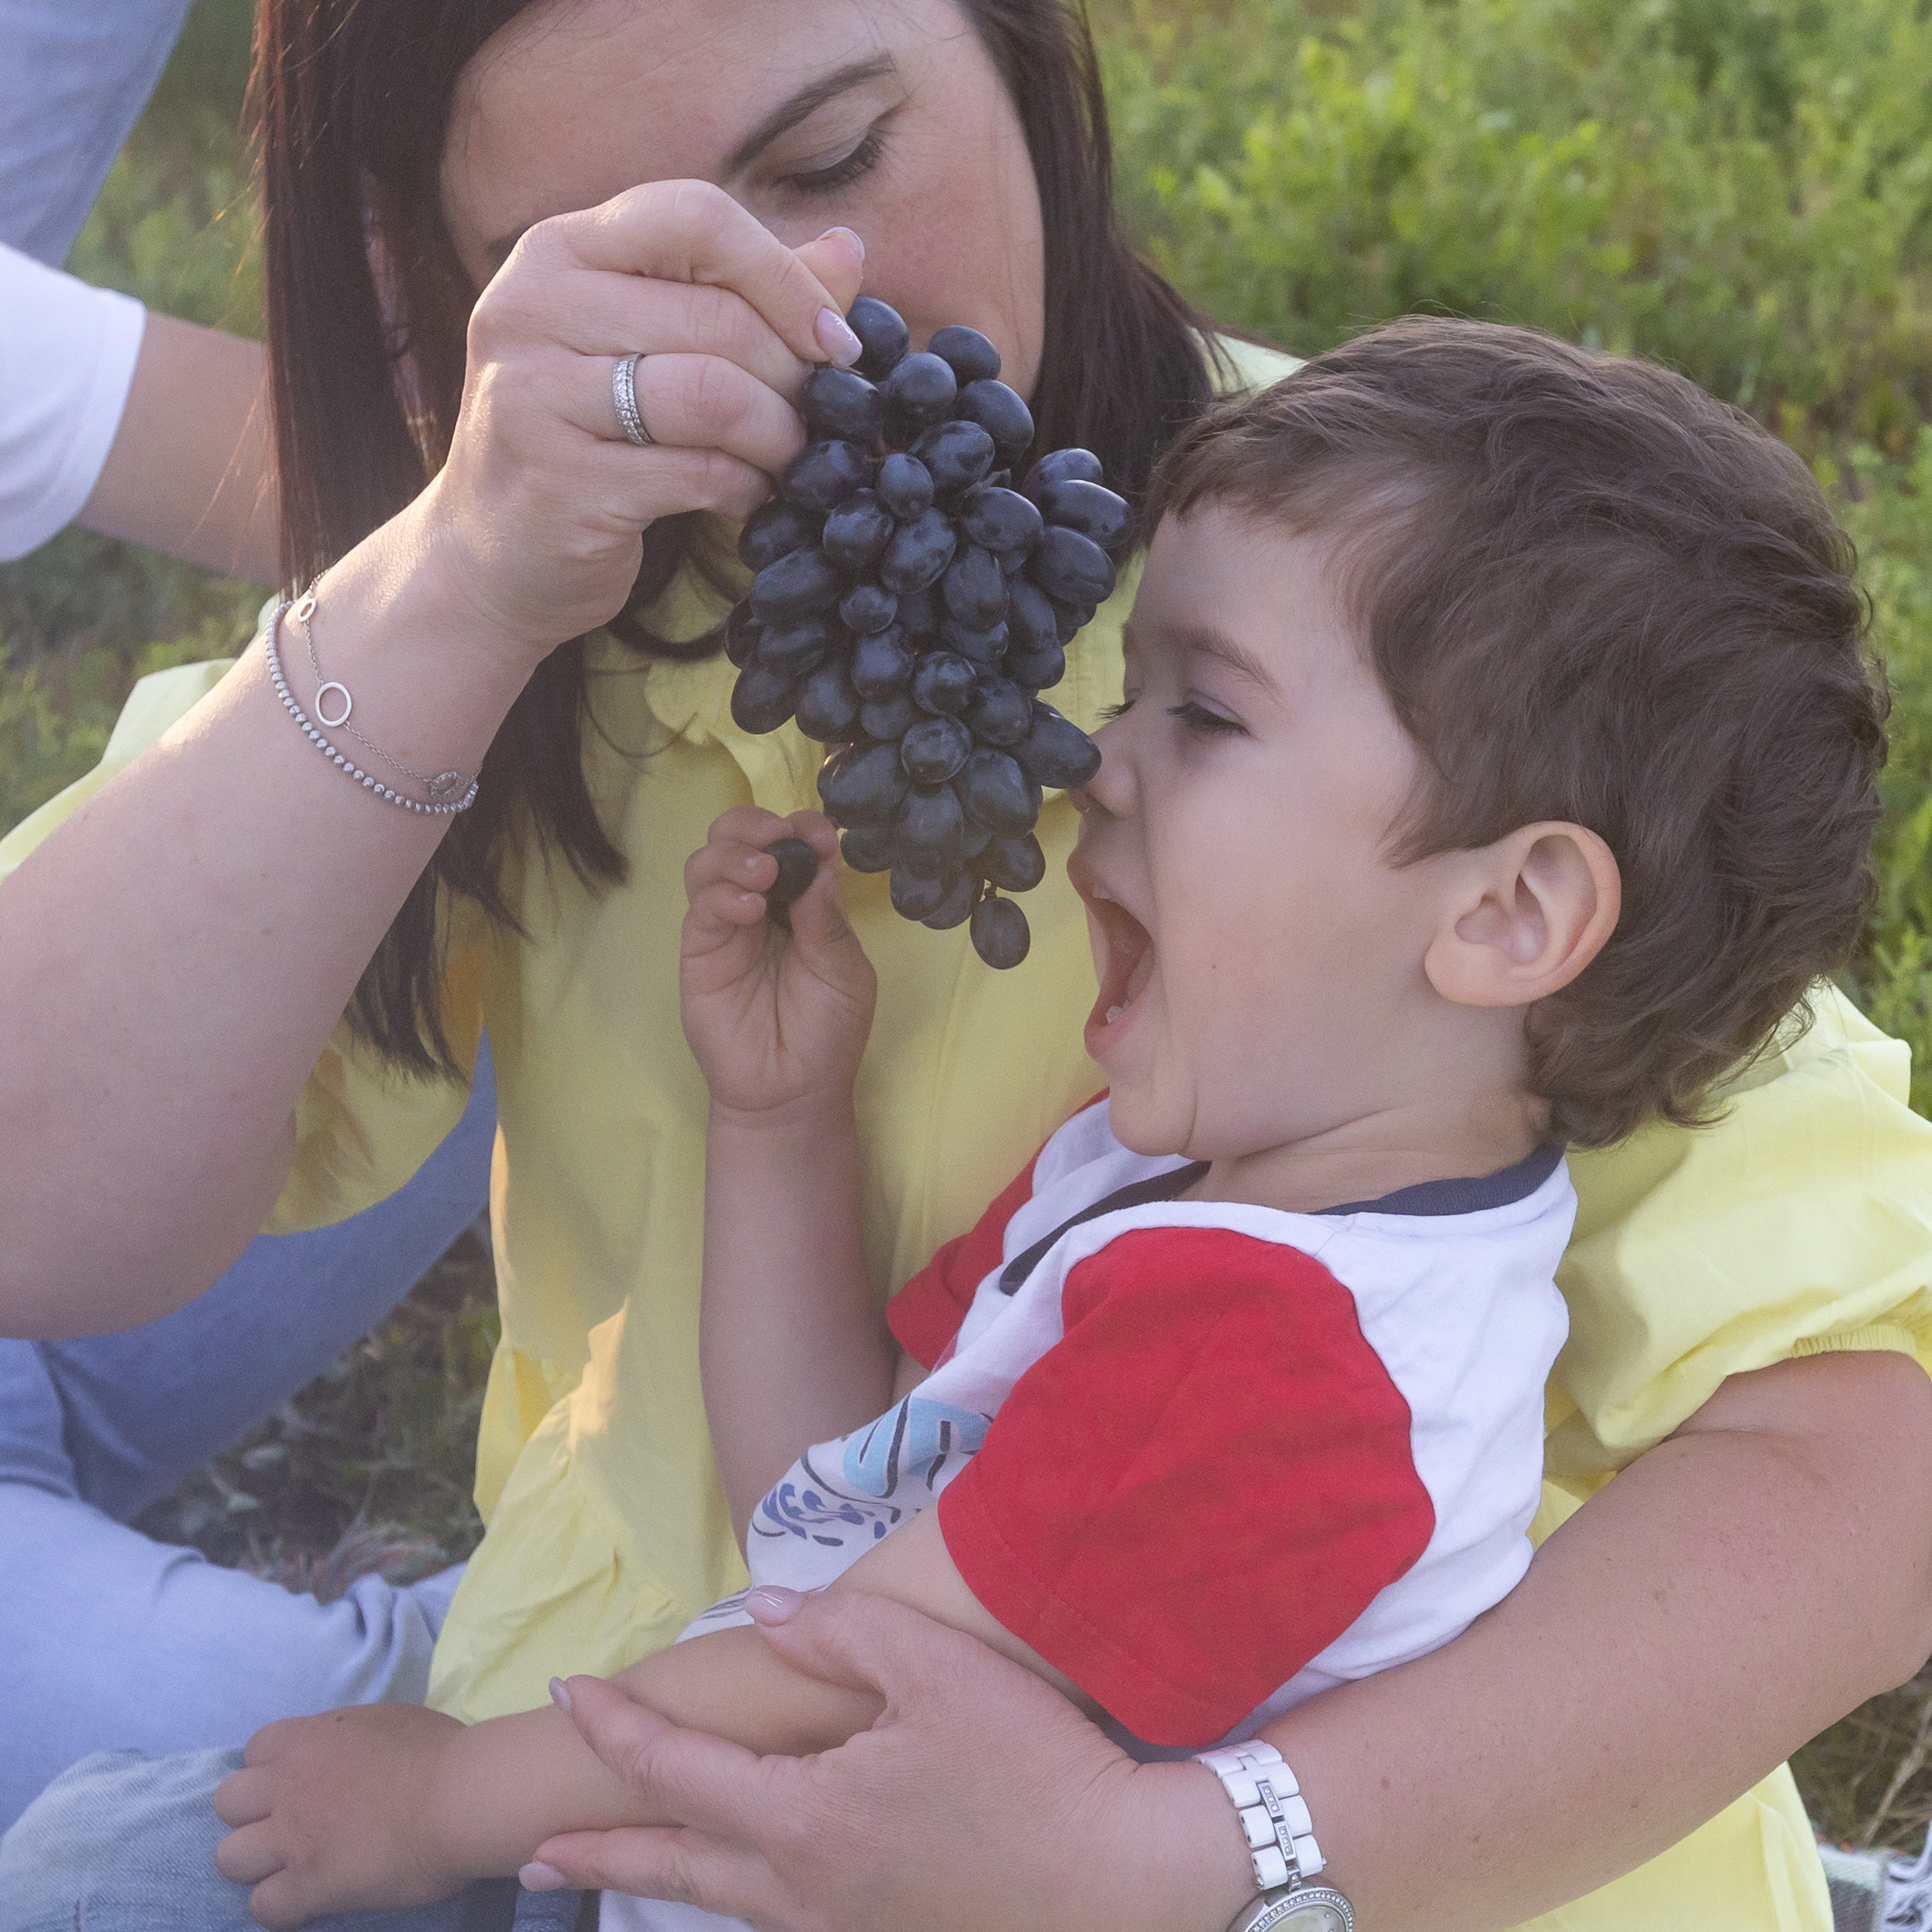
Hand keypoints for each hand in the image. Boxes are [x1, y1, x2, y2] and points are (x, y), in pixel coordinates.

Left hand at [213, 1704, 470, 1929]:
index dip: (274, 1769)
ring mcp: (292, 1837)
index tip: (302, 1783)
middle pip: (228, 1802)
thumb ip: (352, 1739)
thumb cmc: (442, 1752)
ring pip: (229, 1857)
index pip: (255, 1750)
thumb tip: (350, 1754)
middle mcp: (289, 1783)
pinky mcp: (307, 1884)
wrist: (461, 1795)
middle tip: (291, 1827)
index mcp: (311, 1737)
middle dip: (253, 1816)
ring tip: (295, 1868)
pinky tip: (312, 1900)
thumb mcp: (389, 1721)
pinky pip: (263, 1908)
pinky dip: (283, 1907)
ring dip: (259, 1864)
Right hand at [403, 181, 864, 664]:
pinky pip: (695, 472)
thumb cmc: (587, 439)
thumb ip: (744, 296)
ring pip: (713, 393)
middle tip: (822, 421)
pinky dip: (746, 488)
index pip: (695, 216)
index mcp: (558, 250)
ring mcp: (534, 394)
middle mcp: (530, 306)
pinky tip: (751, 498)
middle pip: (717, 317)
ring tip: (792, 460)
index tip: (835, 342)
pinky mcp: (558, 481)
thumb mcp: (652, 346)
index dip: (784, 275)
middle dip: (794, 376)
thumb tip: (847, 250)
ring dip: (779, 435)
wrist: (491, 555)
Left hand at [523, 1590, 1250, 1931]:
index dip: (615, 1730)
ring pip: (722, 1905)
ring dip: (655, 1882)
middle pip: (674, 1866)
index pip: (677, 1768)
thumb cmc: (1033, 1766)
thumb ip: (836, 1631)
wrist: (1125, 1881)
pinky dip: (729, 1902)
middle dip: (598, 1852)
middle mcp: (804, 1890)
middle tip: (533, 1850)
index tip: (566, 1693)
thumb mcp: (937, 1670)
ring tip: (611, 1874)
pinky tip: (738, 1892)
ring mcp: (845, 1928)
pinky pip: (777, 1923)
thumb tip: (753, 1620)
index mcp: (803, 1819)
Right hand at [681, 806, 877, 1118]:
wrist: (793, 1094)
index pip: (793, 844)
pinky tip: (750, 909)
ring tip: (764, 874)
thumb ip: (827, 919)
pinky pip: (700, 908)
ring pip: (708, 862)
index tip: (820, 837)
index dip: (802, 829)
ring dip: (734, 854)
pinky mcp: (700, 953)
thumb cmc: (827, 1034)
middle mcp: (762, 905)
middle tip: (778, 837)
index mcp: (803, 901)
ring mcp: (727, 927)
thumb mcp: (845, 972)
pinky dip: (722, 895)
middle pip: (739, 838)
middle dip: (754, 824)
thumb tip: (818, 861)